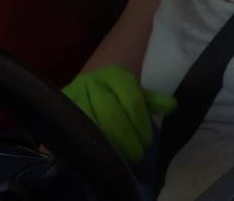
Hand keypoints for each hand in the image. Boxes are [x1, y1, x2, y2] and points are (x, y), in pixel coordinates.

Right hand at [62, 66, 176, 163]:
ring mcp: (74, 95)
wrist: (82, 88)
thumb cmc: (113, 93)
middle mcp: (93, 82)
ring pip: (91, 124)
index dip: (141, 125)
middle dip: (127, 139)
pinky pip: (75, 129)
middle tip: (137, 155)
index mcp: (116, 75)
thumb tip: (173, 106)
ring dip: (108, 144)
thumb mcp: (133, 93)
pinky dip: (89, 143)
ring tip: (121, 157)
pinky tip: (100, 153)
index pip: (133, 102)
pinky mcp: (61, 109)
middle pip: (112, 115)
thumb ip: (152, 101)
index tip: (147, 143)